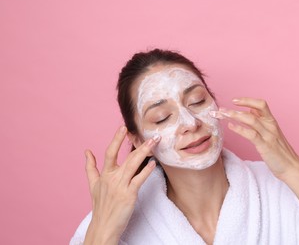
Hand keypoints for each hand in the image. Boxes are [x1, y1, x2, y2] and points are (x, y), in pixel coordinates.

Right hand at [84, 126, 159, 244]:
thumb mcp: (93, 185)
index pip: (110, 152)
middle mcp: (112, 178)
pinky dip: (147, 170)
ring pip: (134, 164)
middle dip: (141, 144)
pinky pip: (139, 179)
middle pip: (127, 156)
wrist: (103, 226)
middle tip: (153, 135)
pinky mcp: (129, 195)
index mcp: (104, 174)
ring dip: (146, 152)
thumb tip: (87, 151)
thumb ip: (90, 167)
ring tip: (155, 143)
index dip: (117, 139)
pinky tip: (153, 163)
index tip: (124, 127)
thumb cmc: (100, 206)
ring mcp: (120, 186)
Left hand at [212, 97, 298, 179]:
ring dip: (234, 116)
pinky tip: (230, 126)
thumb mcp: (271, 133)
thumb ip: (262, 122)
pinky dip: (239, 129)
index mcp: (272, 121)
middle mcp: (270, 125)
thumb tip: (250, 110)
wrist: (292, 167)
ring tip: (222, 115)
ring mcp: (268, 135)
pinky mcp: (265, 146)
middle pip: (253, 110)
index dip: (247, 100)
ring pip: (250, 119)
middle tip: (220, 110)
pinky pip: (251, 134)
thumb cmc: (280, 152)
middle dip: (235, 108)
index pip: (260, 104)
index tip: (234, 100)